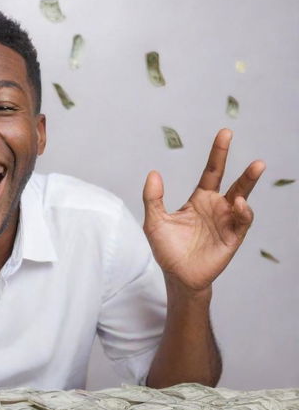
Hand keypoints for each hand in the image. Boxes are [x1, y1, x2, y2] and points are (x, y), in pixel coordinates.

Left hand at [142, 129, 264, 291]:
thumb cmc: (167, 249)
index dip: (218, 153)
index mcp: (199, 200)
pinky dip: (243, 210)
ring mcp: (226, 222)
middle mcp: (216, 207)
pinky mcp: (233, 237)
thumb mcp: (155, 221)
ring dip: (249, 183)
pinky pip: (242, 221)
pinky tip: (237, 203)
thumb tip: (153, 173)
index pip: (212, 172)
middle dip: (244, 168)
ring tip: (256, 166)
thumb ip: (153, 198)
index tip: (226, 133)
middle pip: (234, 182)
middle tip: (253, 152)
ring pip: (243, 198)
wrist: (177, 276)